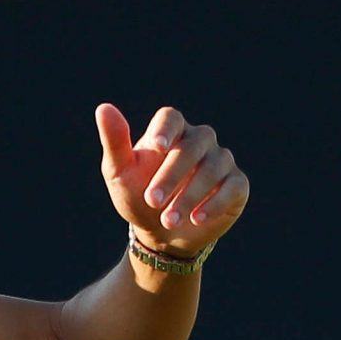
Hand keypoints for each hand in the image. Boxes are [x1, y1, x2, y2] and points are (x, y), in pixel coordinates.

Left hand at [95, 103, 248, 256]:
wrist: (161, 231)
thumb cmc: (137, 195)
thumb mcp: (120, 172)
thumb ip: (114, 141)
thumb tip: (103, 108)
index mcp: (170, 132)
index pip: (171, 118)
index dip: (166, 129)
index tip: (157, 147)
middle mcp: (199, 141)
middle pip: (191, 147)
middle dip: (171, 175)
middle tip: (152, 200)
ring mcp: (220, 161)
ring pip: (212, 168)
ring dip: (189, 195)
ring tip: (168, 220)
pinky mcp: (237, 184)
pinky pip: (233, 187)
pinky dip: (215, 203)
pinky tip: (196, 218)